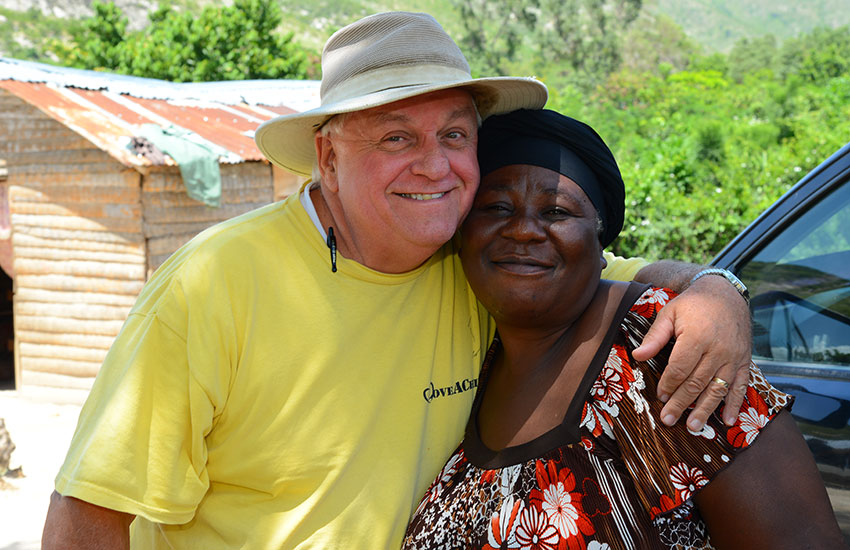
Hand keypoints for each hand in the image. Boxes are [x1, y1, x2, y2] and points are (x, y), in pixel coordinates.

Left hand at [632, 275, 751, 429]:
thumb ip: (655, 337)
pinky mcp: (744, 361)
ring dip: (705, 410)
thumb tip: (638, 356)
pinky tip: (728, 420)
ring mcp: (733, 357)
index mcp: (697, 336)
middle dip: (681, 403)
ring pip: (718, 388)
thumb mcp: (670, 313)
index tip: (660, 396)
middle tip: (669, 420)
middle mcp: (718, 349)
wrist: (726, 294)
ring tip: (693, 426)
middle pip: (697, 382)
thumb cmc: (692, 304)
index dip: (669, 384)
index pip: (680, 368)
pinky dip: (735, 404)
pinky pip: (741, 386)